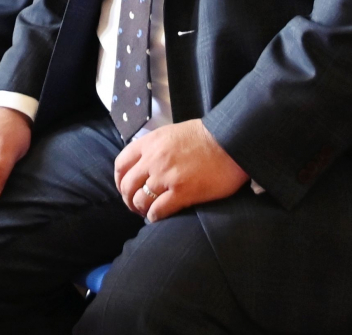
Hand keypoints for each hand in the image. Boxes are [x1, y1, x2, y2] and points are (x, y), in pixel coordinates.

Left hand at [113, 119, 248, 222]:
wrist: (231, 142)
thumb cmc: (206, 137)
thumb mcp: (172, 133)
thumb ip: (155, 147)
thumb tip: (144, 164)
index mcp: (151, 142)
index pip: (122, 164)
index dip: (120, 180)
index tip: (125, 187)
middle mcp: (154, 160)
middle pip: (128, 185)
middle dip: (128, 198)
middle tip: (135, 205)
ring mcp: (167, 177)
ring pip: (140, 200)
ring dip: (141, 209)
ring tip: (148, 212)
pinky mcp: (182, 193)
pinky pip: (158, 211)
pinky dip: (154, 217)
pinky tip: (159, 217)